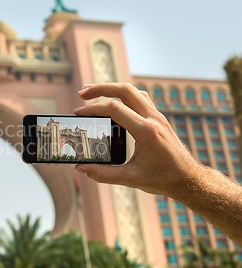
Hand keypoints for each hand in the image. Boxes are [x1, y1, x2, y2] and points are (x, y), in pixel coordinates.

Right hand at [74, 83, 202, 196]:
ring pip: (133, 91)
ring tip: (94, 93)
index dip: (93, 108)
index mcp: (146, 131)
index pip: (115, 109)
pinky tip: (115, 103)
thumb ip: (103, 174)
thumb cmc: (163, 179)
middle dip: (100, 88)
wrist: (189, 179)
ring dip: (113, 89)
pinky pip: (141, 98)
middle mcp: (153, 119)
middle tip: (82, 94)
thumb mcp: (131, 179)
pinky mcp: (159, 119)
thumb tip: (81, 169)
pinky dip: (124, 96)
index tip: (78, 112)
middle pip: (124, 90)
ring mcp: (157, 116)